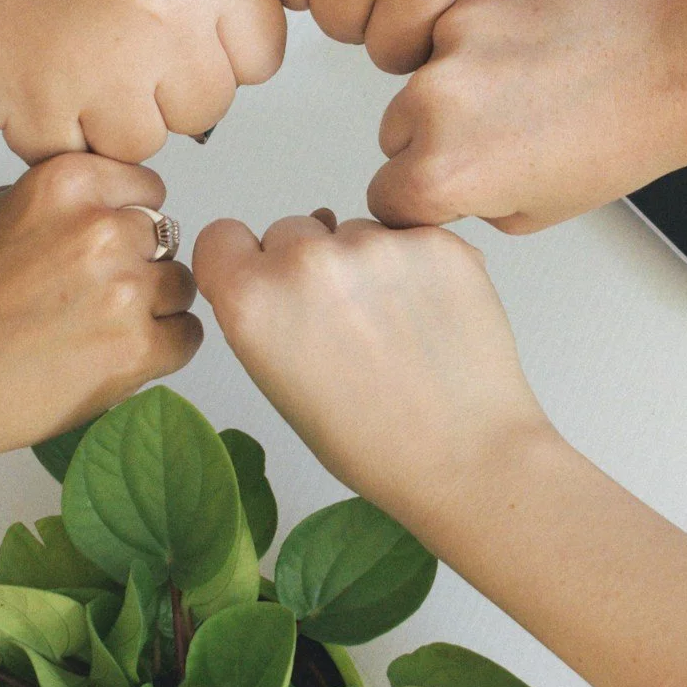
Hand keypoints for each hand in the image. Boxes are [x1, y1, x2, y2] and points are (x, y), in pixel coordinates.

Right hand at [0, 0, 286, 161]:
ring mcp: (95, 68)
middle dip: (169, 90)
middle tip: (119, 47)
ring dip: (112, 118)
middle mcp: (155, 17)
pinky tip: (38, 73)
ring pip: (145, 144)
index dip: (225, 52)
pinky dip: (55, 130)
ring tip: (73, 58)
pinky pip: (76, 157)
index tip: (190, 39)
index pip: (262, 54)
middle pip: (207, 108)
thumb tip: (239, 63)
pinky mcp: (35, 108)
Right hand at [0, 155, 201, 463]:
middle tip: (94, 298)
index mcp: (69, 183)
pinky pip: (186, 336)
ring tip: (101, 329)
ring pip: (182, 287)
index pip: (149, 189)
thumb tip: (113, 202)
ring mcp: (124, 289)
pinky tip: (115, 355)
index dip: (130, 222)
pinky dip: (161, 349)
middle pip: (167, 240)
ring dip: (155, 308)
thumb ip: (64, 199)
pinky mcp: (136, 348)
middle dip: (140, 266)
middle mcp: (102, 229)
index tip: (106, 248)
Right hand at [193, 212, 550, 525]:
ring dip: (366, 263)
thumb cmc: (370, 442)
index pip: (222, 237)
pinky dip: (417, 264)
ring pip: (353, 230)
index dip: (244, 261)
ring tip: (395, 327)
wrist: (465, 456)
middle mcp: (306, 261)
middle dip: (308, 265)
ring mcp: (375, 243)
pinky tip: (431, 316)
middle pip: (289, 230)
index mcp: (253, 301)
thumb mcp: (280, 385)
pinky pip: (408, 234)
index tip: (266, 283)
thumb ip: (264, 315)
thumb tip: (277, 268)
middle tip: (344, 323)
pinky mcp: (435, 240)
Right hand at [370, 0, 686, 231]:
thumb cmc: (620, 140)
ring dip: (454, 82)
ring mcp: (452, 40)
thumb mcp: (533, 213)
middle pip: (394, 131)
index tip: (444, 187)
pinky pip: (452, 23)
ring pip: (421, 73)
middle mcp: (434, 103)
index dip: (418, 198)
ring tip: (523, 85)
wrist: (671, 65)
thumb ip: (467, 202)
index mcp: (443, 172)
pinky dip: (479, 36)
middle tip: (500, 133)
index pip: (385, 196)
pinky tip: (528, 48)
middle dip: (432, 137)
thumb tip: (439, 184)